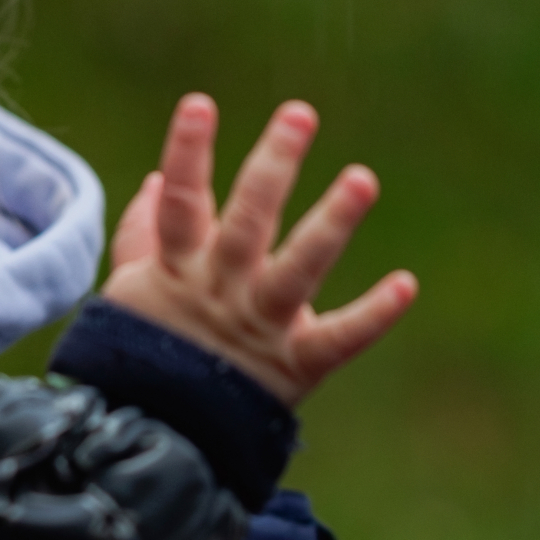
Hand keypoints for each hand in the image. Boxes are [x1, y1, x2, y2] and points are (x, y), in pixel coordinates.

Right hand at [102, 94, 416, 406]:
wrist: (160, 435)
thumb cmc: (147, 352)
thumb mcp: (132, 291)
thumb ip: (142, 235)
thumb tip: (158, 181)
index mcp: (179, 269)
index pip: (181, 203)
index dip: (187, 153)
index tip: (199, 104)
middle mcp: (221, 291)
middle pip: (247, 222)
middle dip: (273, 167)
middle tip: (299, 115)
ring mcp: (260, 327)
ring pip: (297, 270)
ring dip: (331, 224)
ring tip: (362, 179)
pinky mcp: (297, 366)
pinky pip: (338, 339)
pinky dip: (372, 314)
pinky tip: (406, 285)